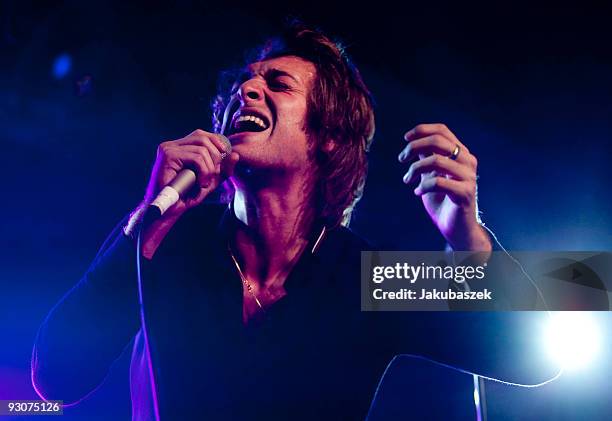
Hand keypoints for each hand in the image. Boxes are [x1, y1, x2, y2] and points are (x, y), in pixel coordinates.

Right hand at [139, 129, 238, 257]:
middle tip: (213, 175)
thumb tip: (236, 155)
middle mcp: (172, 145)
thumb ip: (223, 169)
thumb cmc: (186, 196)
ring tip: (204, 183)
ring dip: (209, 168)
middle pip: (203, 138)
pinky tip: (200, 183)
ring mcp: (168, 149)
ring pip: (202, 149)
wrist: (168, 210)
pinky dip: (204, 171)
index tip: (223, 161)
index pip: (202, 135)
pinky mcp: (168, 156)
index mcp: (179, 147)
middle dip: (215, 157)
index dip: (217, 144)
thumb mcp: (210, 181)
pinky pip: (196, 158)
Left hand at [398, 123, 490, 250]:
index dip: (422, 130)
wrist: (456, 227)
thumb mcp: (430, 174)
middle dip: (414, 147)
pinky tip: (417, 191)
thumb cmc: (442, 200)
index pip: (443, 130)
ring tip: (407, 180)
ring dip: (415, 169)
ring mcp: (468, 177)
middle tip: (401, 159)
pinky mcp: (465, 193)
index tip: (406, 138)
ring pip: (437, 160)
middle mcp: (467, 161)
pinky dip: (423, 186)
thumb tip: (414, 142)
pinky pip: (439, 182)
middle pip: (438, 141)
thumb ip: (426, 158)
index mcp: (460, 153)